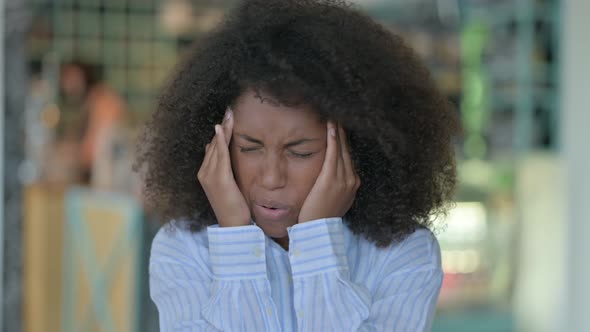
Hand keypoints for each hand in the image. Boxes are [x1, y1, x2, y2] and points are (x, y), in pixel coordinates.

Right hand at [197, 108, 250, 226]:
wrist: (233, 225)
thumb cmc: (234, 207)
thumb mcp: (228, 185)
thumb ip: (223, 169)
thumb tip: (218, 151)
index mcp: (205, 174)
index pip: (212, 147)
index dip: (220, 132)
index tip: (227, 117)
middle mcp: (204, 173)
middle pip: (213, 144)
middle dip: (222, 126)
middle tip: (229, 109)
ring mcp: (209, 176)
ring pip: (216, 146)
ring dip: (223, 129)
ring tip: (229, 114)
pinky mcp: (219, 179)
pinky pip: (220, 155)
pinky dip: (220, 141)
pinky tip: (222, 129)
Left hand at [298, 121, 360, 222]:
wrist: (318, 230)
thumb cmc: (321, 216)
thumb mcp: (335, 200)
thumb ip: (336, 186)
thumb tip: (332, 177)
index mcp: (353, 184)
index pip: (349, 157)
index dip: (345, 142)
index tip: (342, 127)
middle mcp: (352, 179)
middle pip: (347, 151)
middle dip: (344, 133)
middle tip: (340, 115)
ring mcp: (343, 179)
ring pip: (341, 150)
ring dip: (339, 131)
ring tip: (335, 116)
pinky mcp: (331, 179)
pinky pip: (333, 154)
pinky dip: (333, 139)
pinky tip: (331, 127)